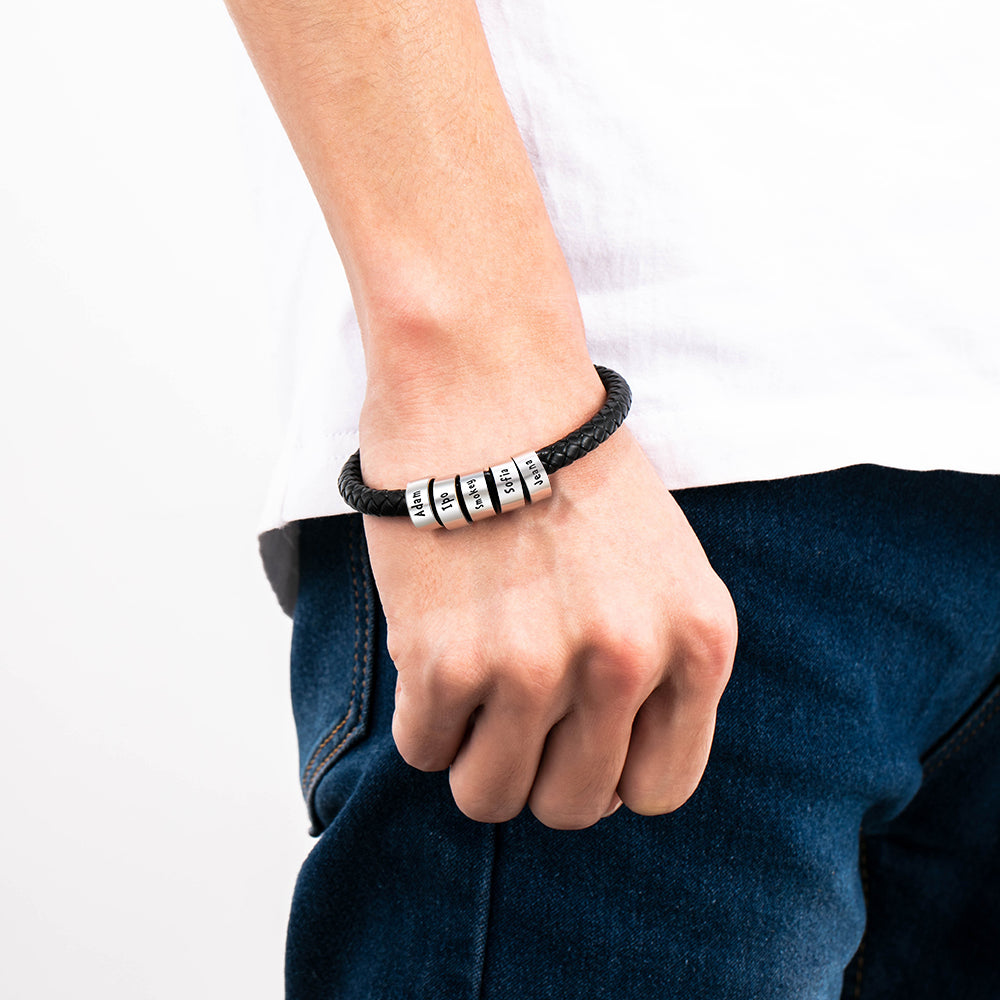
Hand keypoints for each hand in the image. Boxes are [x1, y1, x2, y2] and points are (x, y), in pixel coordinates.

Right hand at [361, 422, 736, 829]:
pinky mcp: (445, 661)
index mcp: (697, 642)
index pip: (662, 788)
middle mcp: (625, 663)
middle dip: (539, 774)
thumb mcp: (664, 567)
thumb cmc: (570, 470)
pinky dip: (425, 720)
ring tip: (471, 693)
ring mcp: (534, 668)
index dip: (611, 774)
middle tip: (515, 715)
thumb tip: (606, 768)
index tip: (578, 740)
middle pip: (574, 807)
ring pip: (490, 796)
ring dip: (475, 757)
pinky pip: (425, 752)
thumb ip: (658, 666)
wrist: (489, 386)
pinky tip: (432, 658)